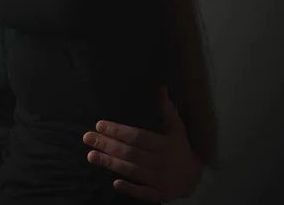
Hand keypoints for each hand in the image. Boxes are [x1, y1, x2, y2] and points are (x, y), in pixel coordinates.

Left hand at [83, 86, 201, 202]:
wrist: (196, 178)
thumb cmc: (181, 148)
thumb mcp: (177, 128)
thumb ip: (167, 110)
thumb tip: (161, 88)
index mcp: (164, 144)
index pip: (138, 136)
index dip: (118, 131)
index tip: (100, 125)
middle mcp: (161, 162)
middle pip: (130, 152)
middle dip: (107, 145)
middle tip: (87, 138)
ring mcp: (160, 180)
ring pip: (131, 170)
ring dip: (110, 163)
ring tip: (91, 156)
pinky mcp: (159, 194)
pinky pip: (143, 193)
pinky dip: (129, 188)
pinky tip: (114, 182)